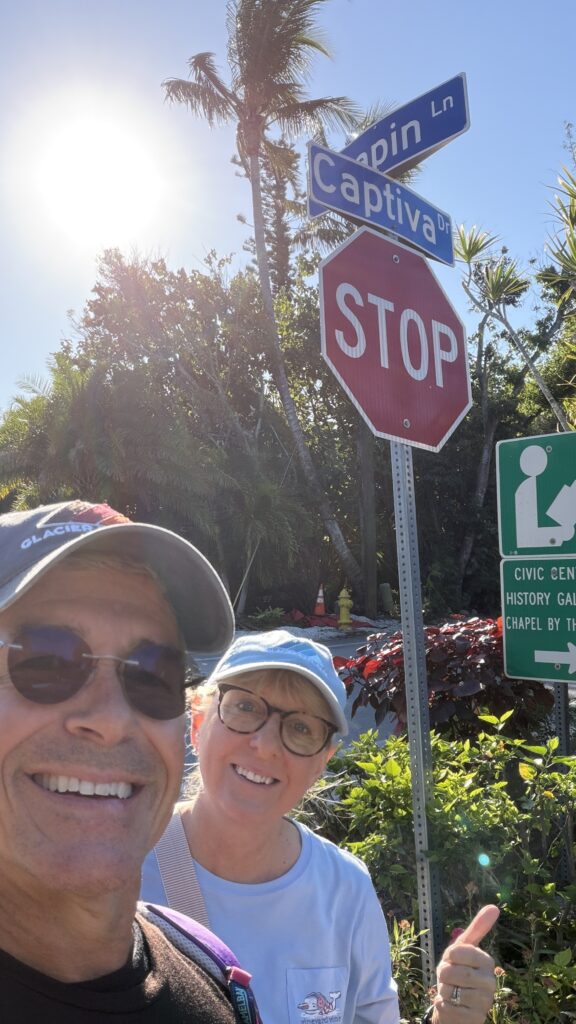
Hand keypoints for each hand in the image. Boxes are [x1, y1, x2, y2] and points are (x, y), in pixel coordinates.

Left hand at [432, 905, 499, 1023]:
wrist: (454, 1005)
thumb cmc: (456, 973)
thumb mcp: (461, 949)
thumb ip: (477, 929)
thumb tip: (494, 907)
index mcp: (486, 961)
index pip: (457, 951)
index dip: (448, 957)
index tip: (451, 960)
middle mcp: (490, 982)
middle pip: (452, 972)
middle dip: (443, 975)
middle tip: (448, 979)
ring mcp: (484, 1002)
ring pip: (450, 991)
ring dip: (443, 991)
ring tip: (450, 992)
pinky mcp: (476, 1019)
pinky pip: (449, 1008)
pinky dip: (443, 1006)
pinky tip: (450, 1005)